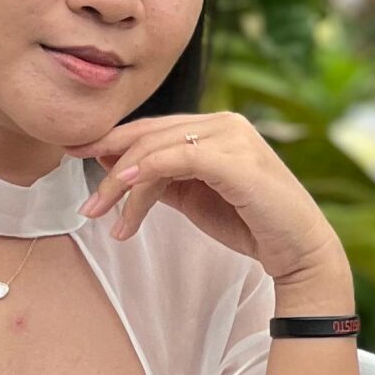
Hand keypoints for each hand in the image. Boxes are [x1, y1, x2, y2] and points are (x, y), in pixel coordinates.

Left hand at [68, 110, 342, 283]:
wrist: (299, 251)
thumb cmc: (249, 223)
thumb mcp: (194, 197)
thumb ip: (162, 180)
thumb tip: (117, 170)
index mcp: (215, 127)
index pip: (152, 129)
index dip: (112, 141)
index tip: (76, 157)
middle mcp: (223, 123)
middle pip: (148, 135)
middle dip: (107, 163)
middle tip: (83, 197)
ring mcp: (232, 137)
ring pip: (156, 149)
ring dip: (120, 183)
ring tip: (100, 214)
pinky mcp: (236, 159)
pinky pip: (177, 158)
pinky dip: (145, 173)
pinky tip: (124, 191)